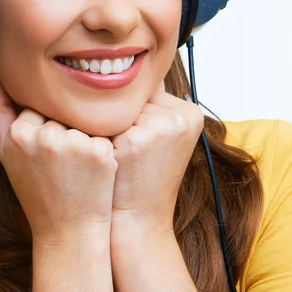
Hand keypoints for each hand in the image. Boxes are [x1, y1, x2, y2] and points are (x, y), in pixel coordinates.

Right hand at [0, 65, 117, 244]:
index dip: (44, 127)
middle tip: (63, 165)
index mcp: (18, 133)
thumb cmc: (36, 190)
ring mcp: (72, 143)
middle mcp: (44, 135)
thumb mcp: (6, 151)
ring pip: (82, 121)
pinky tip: (94, 173)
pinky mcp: (99, 152)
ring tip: (77, 169)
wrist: (67, 232)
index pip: (37, 106)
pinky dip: (102, 150)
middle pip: (60, 111)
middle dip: (64, 130)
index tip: (46, 154)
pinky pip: (103, 134)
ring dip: (83, 138)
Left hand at [110, 80, 204, 236]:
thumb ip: (155, 104)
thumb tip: (145, 72)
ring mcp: (159, 127)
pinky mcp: (135, 139)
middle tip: (130, 152)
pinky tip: (111, 159)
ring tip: (121, 156)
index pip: (149, 93)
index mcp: (190, 113)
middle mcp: (179, 117)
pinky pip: (104, 123)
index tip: (140, 143)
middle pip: (134, 100)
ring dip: (111, 129)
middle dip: (124, 122)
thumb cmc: (146, 178)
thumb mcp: (162, 138)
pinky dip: (100, 138)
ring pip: (118, 111)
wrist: (139, 219)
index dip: (136, 116)